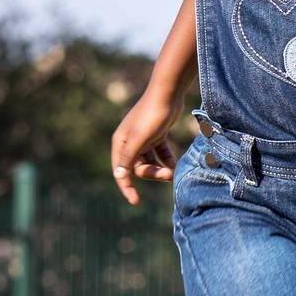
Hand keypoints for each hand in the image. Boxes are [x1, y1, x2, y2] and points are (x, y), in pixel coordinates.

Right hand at [110, 89, 183, 204]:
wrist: (168, 93)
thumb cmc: (152, 115)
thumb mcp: (140, 138)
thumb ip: (129, 157)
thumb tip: (119, 176)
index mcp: (121, 143)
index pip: (121, 171)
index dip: (127, 188)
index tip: (135, 201)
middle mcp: (129, 142)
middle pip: (139, 168)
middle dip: (154, 173)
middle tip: (170, 174)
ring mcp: (143, 139)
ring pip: (151, 162)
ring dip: (161, 168)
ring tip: (174, 171)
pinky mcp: (157, 135)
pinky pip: (160, 154)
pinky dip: (167, 160)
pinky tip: (176, 165)